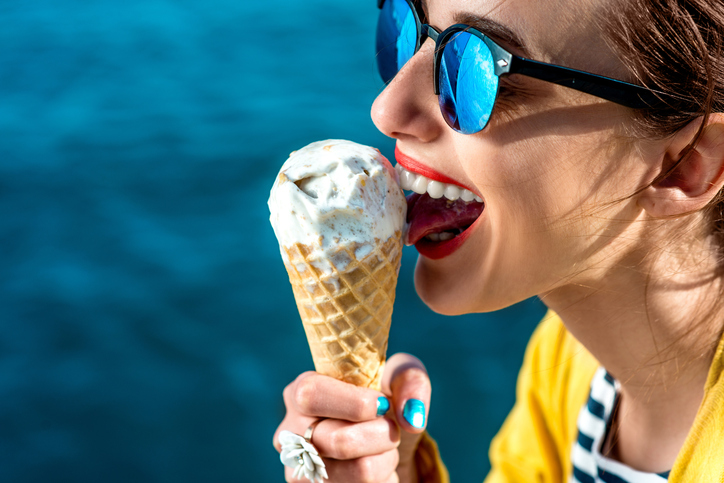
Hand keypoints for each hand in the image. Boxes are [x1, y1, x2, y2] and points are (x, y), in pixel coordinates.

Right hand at [273, 353, 430, 482]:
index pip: (311, 394)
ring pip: (359, 471)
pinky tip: (376, 465)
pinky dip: (384, 477)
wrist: (383, 443)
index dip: (353, 402)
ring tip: (383, 446)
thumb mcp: (398, 377)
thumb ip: (409, 380)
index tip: (382, 404)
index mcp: (301, 391)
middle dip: (383, 434)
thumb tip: (412, 416)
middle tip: (390, 427)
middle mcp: (291, 433)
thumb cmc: (384, 400)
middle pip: (340, 440)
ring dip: (386, 457)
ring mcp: (301, 471)